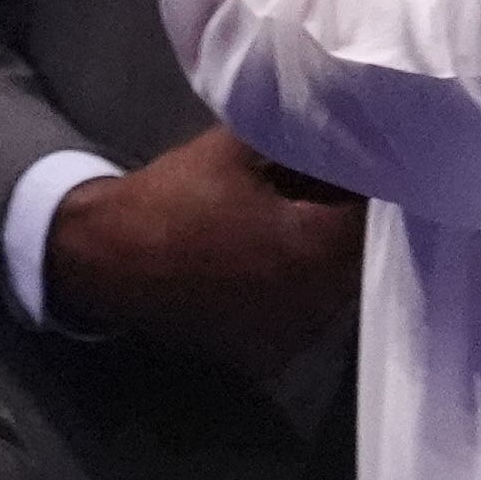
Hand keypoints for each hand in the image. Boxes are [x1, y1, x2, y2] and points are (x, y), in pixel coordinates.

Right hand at [40, 124, 362, 375]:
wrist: (107, 256)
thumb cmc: (175, 196)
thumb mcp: (238, 147)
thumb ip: (298, 133)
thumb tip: (345, 123)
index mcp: (314, 251)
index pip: (372, 215)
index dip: (367, 185)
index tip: (353, 163)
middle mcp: (314, 305)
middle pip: (358, 257)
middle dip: (347, 222)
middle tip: (324, 188)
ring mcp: (292, 338)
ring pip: (334, 290)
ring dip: (325, 259)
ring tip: (292, 224)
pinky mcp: (268, 356)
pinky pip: (304, 316)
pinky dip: (298, 290)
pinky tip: (269, 262)